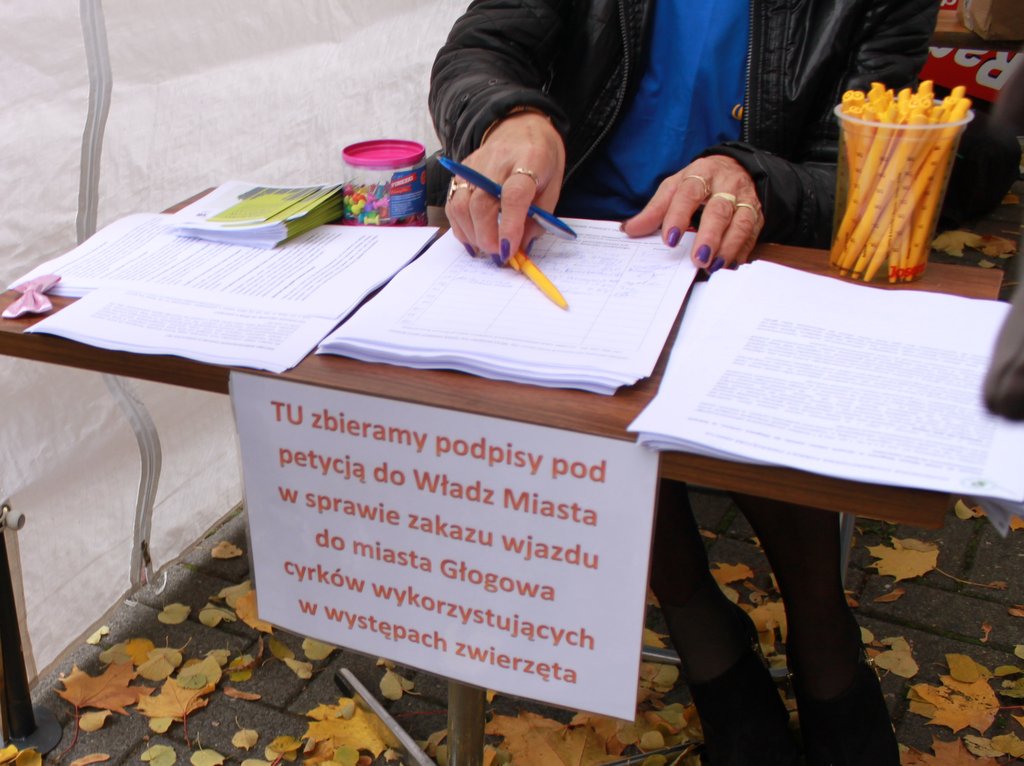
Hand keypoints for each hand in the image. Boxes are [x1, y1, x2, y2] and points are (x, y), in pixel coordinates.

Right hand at [445, 112, 565, 263]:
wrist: (520, 126)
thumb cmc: (541, 160)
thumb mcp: (553, 187)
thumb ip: (539, 218)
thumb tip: (520, 248)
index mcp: (528, 160)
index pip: (513, 195)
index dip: (510, 226)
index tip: (509, 250)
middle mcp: (496, 160)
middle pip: (480, 203)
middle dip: (487, 237)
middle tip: (498, 256)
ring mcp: (473, 165)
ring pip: (460, 206)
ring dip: (471, 235)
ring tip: (487, 248)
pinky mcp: (460, 172)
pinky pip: (452, 205)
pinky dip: (460, 227)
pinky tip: (473, 238)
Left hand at [622, 155, 763, 271]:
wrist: (738, 168)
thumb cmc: (700, 182)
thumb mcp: (675, 188)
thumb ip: (655, 210)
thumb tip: (630, 230)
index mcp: (700, 174)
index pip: (689, 194)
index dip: (679, 216)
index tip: (670, 239)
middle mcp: (726, 185)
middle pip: (719, 210)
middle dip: (709, 236)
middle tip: (698, 258)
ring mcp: (744, 200)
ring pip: (741, 223)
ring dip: (728, 247)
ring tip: (714, 266)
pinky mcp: (758, 214)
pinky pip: (752, 234)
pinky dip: (741, 251)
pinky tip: (730, 265)